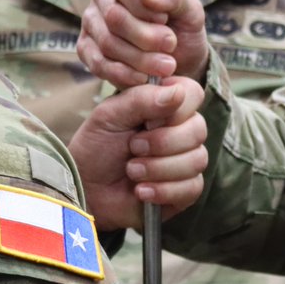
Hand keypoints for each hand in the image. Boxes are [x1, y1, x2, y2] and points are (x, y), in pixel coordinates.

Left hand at [69, 79, 207, 230]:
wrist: (86, 189)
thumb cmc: (96, 147)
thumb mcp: (109, 116)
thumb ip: (141, 99)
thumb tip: (177, 92)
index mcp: (166, 105)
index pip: (193, 94)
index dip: (175, 109)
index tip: (147, 121)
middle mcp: (182, 130)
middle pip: (198, 130)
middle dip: (161, 143)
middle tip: (133, 148)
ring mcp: (187, 160)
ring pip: (197, 160)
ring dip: (158, 168)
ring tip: (132, 171)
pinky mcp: (186, 189)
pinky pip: (193, 187)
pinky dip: (163, 190)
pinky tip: (141, 191)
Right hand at [78, 0, 209, 88]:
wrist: (180, 62)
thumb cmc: (182, 27)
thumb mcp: (190, 9)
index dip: (143, 5)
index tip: (165, 19)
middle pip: (114, 17)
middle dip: (146, 37)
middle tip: (171, 47)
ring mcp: (91, 23)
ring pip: (107, 43)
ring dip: (140, 59)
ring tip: (166, 66)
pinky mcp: (86, 50)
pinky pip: (98, 64)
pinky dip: (125, 74)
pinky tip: (144, 78)